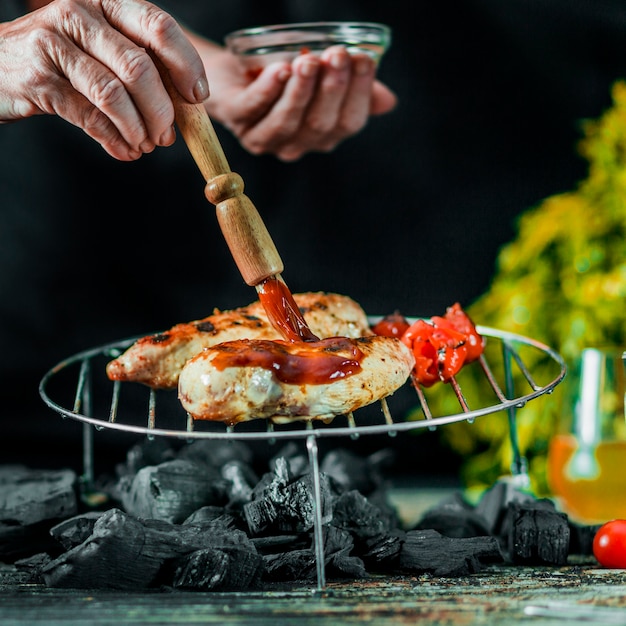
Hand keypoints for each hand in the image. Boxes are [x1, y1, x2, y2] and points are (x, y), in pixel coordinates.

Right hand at [0, 0, 208, 160]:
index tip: (197, 97)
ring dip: (138, 129)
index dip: (186, 65)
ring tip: (145, 146)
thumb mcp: (102, 48)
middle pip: (139, 68)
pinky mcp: (39, 79)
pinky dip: (115, 140)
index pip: (159, 27)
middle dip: (162, 111)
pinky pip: (90, 117)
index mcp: (105, 3)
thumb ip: (140, 64)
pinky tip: (124, 151)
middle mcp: (79, 15)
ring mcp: (55, 44)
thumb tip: (187, 105)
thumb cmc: (62, 60)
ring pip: (114, 94)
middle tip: (166, 137)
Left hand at [197, 42, 396, 160]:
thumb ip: (353, 89)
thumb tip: (388, 102)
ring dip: (300, 91)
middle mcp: (294, 143)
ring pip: (286, 121)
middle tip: (338, 54)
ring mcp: (262, 136)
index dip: (359, 94)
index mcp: (321, 136)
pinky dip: (268, 89)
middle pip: (320, 124)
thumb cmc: (283, 73)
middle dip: (331, 89)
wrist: (233, 69)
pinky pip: (253, 108)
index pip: (348, 123)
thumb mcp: (322, 80)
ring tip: (309, 61)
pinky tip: (280, 70)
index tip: (364, 60)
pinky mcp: (234, 119)